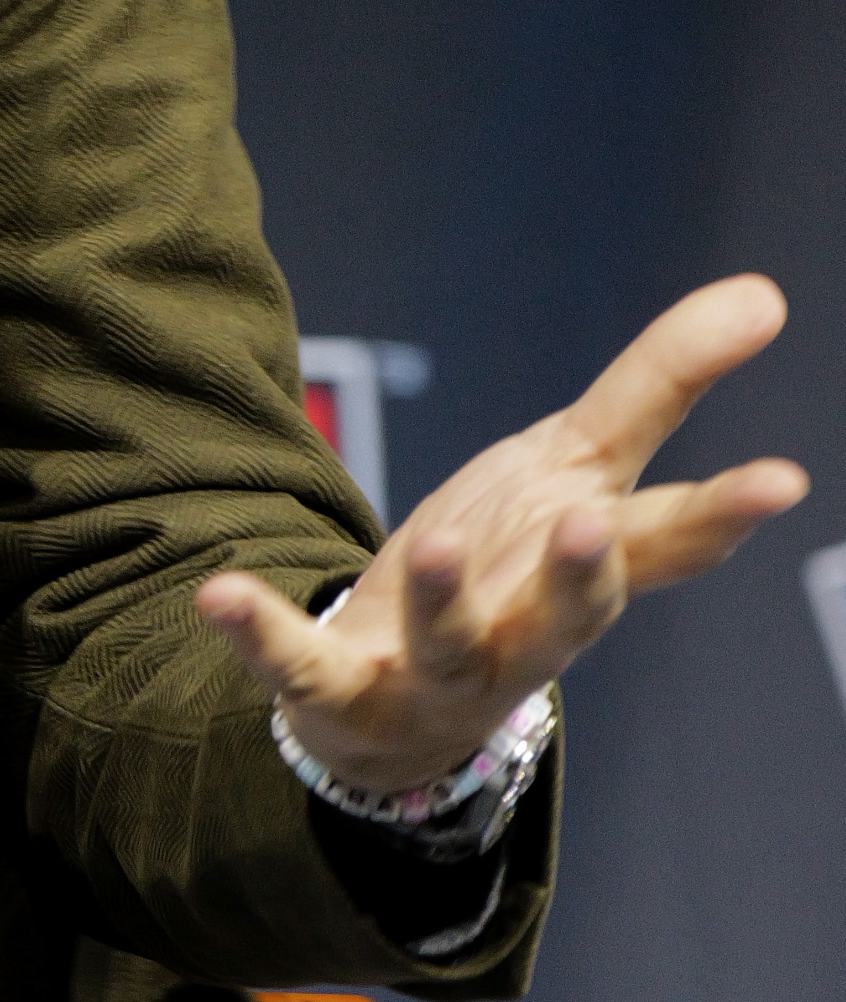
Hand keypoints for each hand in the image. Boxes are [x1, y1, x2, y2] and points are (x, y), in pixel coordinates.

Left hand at [197, 275, 807, 804]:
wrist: (393, 709)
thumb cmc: (504, 571)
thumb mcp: (576, 467)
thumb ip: (659, 385)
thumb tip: (764, 292)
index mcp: (582, 571)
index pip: (666, 544)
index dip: (725, 515)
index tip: (780, 480)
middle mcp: (525, 633)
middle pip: (569, 616)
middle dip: (580, 575)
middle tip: (586, 520)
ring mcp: (434, 672)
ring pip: (449, 645)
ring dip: (439, 598)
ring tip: (430, 543)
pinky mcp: (341, 691)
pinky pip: (300, 665)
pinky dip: (261, 633)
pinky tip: (219, 593)